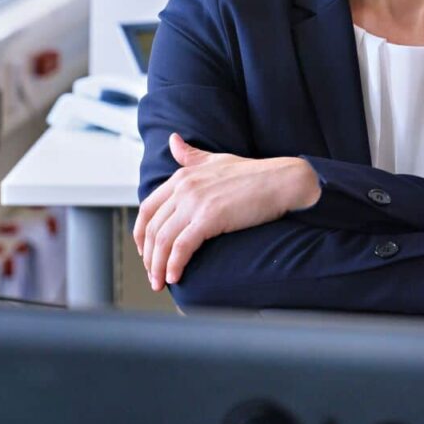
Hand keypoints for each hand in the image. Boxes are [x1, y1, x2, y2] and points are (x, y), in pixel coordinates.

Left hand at [133, 134, 313, 290]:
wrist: (282, 180)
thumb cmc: (254, 173)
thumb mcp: (217, 159)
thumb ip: (191, 155)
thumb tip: (173, 140)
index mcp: (183, 175)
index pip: (147, 208)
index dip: (141, 234)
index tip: (146, 252)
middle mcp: (184, 186)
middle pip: (152, 228)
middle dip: (148, 256)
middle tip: (153, 274)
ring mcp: (196, 201)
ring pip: (162, 240)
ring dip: (157, 266)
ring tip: (161, 282)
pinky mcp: (210, 217)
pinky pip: (182, 247)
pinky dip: (174, 265)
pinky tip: (175, 277)